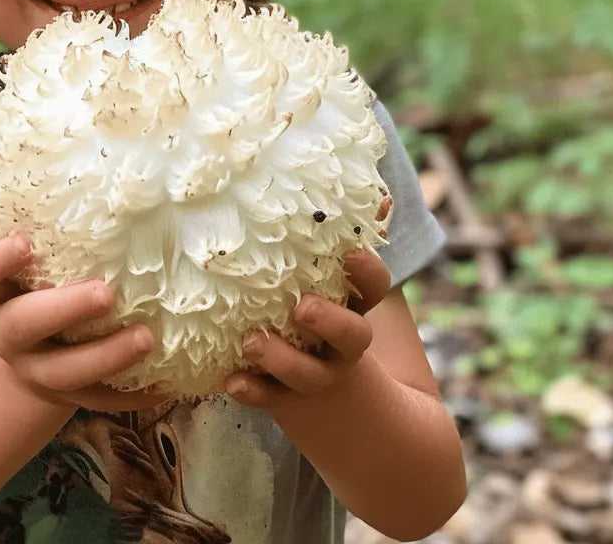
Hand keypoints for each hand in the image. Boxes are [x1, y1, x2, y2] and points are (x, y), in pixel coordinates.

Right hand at [0, 233, 170, 412]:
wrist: (29, 356)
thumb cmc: (36, 287)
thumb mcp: (27, 262)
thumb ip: (41, 228)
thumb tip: (70, 168)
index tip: (25, 240)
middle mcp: (11, 332)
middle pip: (26, 324)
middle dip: (65, 308)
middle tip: (105, 293)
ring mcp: (38, 369)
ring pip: (67, 371)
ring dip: (108, 355)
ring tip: (147, 337)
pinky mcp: (69, 396)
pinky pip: (101, 399)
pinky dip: (134, 393)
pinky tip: (168, 382)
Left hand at [225, 201, 392, 409]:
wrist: (349, 416)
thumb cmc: (330, 320)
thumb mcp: (344, 287)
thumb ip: (353, 240)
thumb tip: (381, 197)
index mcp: (356, 310)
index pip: (374, 289)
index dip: (368, 271)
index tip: (350, 253)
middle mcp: (341, 346)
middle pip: (351, 337)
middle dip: (329, 322)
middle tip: (302, 306)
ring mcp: (316, 375)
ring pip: (306, 373)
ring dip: (281, 358)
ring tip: (252, 341)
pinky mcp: (286, 398)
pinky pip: (269, 398)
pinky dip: (251, 391)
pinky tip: (231, 380)